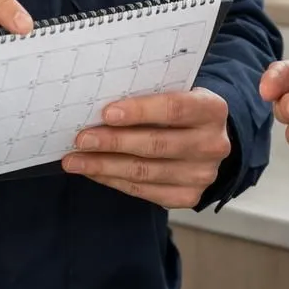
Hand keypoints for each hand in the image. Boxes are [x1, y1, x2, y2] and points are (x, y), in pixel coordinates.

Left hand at [61, 88, 231, 208]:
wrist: (206, 139)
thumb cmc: (180, 109)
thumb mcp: (175, 92)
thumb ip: (149, 95)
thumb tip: (100, 107)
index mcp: (212, 109)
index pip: (174, 108)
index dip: (139, 111)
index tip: (106, 113)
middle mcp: (212, 144)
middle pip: (156, 145)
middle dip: (113, 142)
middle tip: (81, 139)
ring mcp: (202, 174)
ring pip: (145, 172)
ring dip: (104, 166)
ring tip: (75, 160)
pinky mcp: (188, 196)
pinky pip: (143, 191)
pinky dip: (114, 180)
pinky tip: (94, 171)